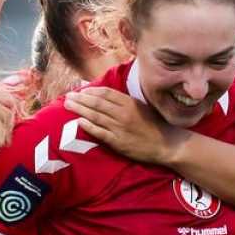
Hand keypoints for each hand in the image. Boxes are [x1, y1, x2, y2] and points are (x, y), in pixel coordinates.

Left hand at [63, 88, 183, 164]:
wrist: (167, 143)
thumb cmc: (155, 124)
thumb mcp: (142, 107)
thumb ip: (125, 102)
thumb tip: (107, 96)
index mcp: (129, 103)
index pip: (105, 93)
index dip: (91, 91)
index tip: (81, 90)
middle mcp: (123, 113)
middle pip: (97, 103)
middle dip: (80, 98)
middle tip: (68, 96)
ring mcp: (120, 128)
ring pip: (95, 116)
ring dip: (80, 109)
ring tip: (68, 105)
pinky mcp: (118, 142)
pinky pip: (100, 132)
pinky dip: (89, 126)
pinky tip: (79, 121)